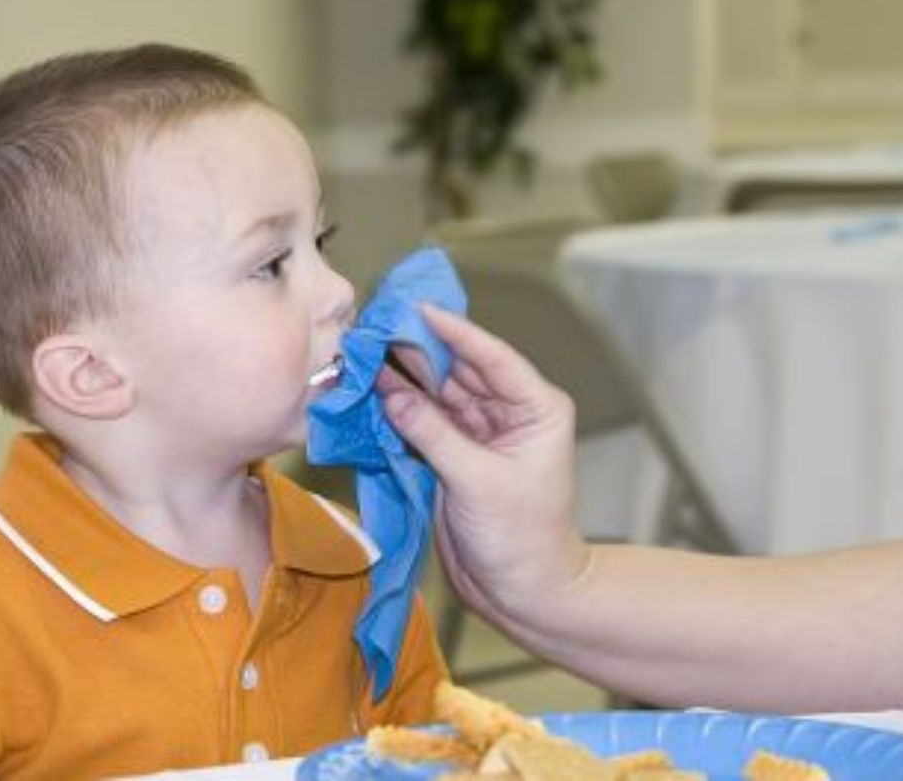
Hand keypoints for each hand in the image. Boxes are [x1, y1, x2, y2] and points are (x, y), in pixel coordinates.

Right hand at [379, 305, 587, 623]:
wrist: (521, 592)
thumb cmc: (522, 538)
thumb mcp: (478, 481)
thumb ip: (433, 435)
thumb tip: (391, 394)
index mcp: (536, 408)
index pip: (492, 357)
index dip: (455, 332)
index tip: (418, 309)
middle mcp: (509, 413)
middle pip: (459, 370)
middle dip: (419, 352)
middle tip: (378, 329)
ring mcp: (480, 434)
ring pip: (437, 394)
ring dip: (404, 379)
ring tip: (366, 356)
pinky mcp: (454, 456)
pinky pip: (424, 422)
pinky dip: (400, 410)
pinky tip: (373, 391)